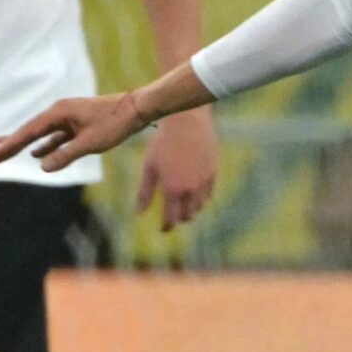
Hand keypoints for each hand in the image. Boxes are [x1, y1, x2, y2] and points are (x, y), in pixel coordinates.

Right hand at [0, 92, 145, 173]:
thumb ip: (66, 155)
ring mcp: (68, 117)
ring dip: (24, 143)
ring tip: (4, 151)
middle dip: (11, 144)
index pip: (29, 132)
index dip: (11, 145)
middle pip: (30, 130)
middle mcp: (60, 112)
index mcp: (59, 112)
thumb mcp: (90, 143)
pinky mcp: (77, 124)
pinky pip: (55, 136)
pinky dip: (45, 145)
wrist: (137, 109)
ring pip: (41, 133)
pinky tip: (36, 154)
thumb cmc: (115, 124)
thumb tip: (42, 166)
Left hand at [135, 108, 218, 231]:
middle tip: (171, 217)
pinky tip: (192, 192)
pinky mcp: (213, 172)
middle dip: (179, 218)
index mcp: (173, 189)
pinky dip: (201, 198)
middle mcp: (191, 189)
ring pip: (199, 206)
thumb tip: (138, 214)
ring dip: (190, 209)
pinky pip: (208, 194)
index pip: (172, 218)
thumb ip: (145, 193)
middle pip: (188, 216)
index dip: (166, 226)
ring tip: (181, 204)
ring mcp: (204, 181)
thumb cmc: (163, 142)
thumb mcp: (149, 167)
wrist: (188, 122)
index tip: (162, 229)